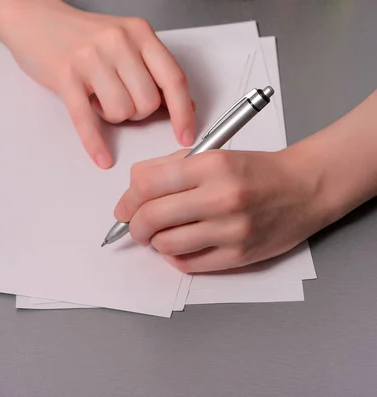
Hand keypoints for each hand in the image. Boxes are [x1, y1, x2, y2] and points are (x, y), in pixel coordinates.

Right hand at [0, 0, 194, 167]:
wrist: (36, 19)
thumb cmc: (81, 35)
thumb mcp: (125, 42)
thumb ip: (153, 71)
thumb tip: (182, 106)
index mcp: (139, 33)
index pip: (173, 79)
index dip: (182, 113)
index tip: (185, 134)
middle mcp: (118, 42)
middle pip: (147, 102)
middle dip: (136, 113)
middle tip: (119, 101)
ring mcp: (90, 58)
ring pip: (121, 111)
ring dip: (112, 116)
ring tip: (98, 99)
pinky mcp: (66, 76)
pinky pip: (86, 119)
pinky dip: (95, 143)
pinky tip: (101, 156)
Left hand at [113, 148, 328, 272]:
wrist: (304, 188)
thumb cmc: (254, 170)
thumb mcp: (212, 155)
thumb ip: (168, 168)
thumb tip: (130, 191)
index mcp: (211, 165)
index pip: (147, 184)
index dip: (128, 198)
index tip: (124, 207)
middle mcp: (221, 197)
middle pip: (151, 217)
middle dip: (133, 225)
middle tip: (134, 226)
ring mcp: (231, 230)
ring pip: (165, 244)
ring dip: (153, 242)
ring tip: (159, 235)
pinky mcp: (239, 256)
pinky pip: (187, 264)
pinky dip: (174, 256)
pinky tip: (179, 245)